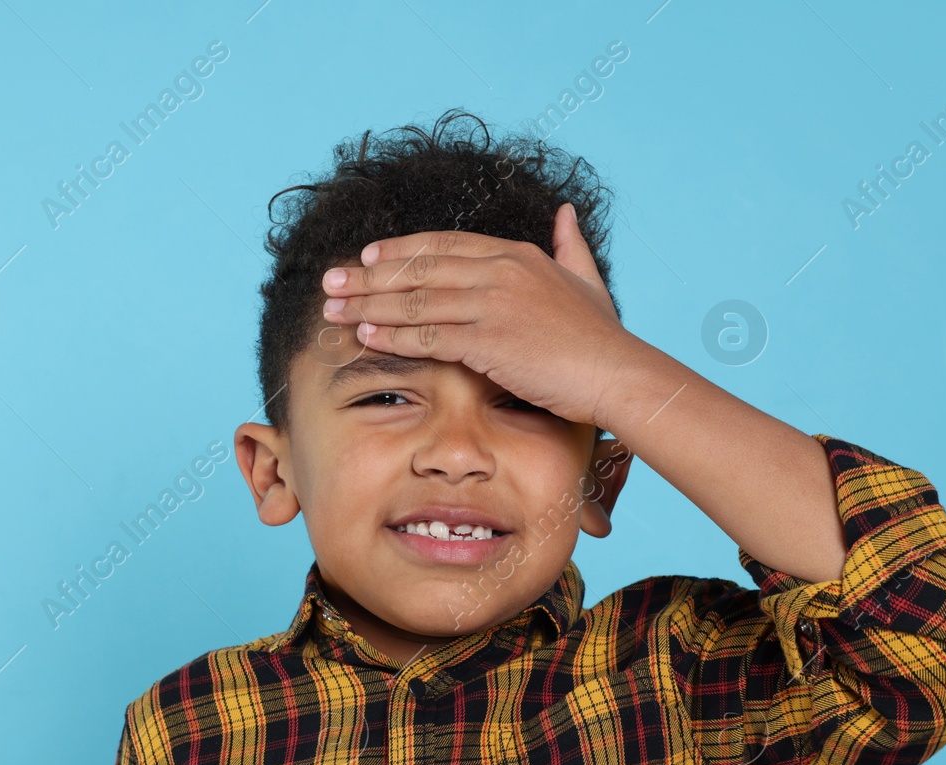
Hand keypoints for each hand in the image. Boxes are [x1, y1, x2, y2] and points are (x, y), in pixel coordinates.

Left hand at [318, 202, 644, 427]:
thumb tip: (565, 211)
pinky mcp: (487, 341)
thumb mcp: (587, 278)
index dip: (401, 249)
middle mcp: (499, 271)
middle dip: (368, 275)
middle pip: (418, 269)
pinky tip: (364, 335)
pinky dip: (391, 336)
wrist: (615, 372)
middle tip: (330, 281)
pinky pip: (427, 336)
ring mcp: (492, 304)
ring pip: (414, 301)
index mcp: (517, 254)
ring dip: (367, 305)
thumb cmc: (602, 336)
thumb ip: (570, 244)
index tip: (367, 256)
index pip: (443, 244)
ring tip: (333, 310)